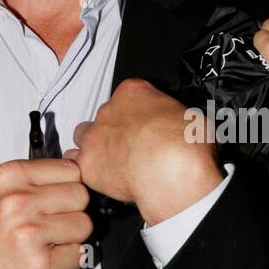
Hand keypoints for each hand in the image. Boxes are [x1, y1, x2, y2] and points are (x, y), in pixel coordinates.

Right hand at [0, 158, 94, 268]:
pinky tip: (45, 260)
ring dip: (72, 238)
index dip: (70, 187)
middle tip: (51, 225)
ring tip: (46, 243)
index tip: (57, 200)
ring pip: (84, 225)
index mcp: (10, 177)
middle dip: (73, 212)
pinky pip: (79, 254)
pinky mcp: (38, 263)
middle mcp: (18, 201)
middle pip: (81, 195)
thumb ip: (35, 182)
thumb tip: (79, 175)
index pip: (71, 169)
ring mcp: (28, 232)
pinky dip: (69, 261)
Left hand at [66, 78, 222, 225]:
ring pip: (82, 135)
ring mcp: (94, 137)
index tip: (147, 124)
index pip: (129, 94)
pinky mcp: (87, 164)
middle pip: (104, 115)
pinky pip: (76, 163)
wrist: (171, 173)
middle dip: (115, 128)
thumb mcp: (192, 117)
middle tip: (132, 145)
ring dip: (94, 145)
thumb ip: (175, 117)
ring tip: (113, 160)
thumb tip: (179, 125)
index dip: (139, 111)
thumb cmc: (185, 145)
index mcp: (133, 92)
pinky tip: (101, 176)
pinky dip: (85, 168)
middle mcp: (108, 109)